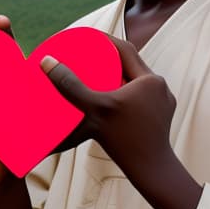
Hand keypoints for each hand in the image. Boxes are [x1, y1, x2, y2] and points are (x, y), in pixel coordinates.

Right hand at [43, 35, 175, 175]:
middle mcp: (159, 87)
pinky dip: (125, 92)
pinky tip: (112, 97)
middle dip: (110, 57)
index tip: (87, 36)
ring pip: (137, 80)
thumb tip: (46, 61)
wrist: (151, 172)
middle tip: (88, 53)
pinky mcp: (161, 116)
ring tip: (97, 73)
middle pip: (131, 64)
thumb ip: (71, 86)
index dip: (105, 39)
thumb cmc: (123, 141)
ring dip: (119, 75)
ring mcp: (163, 102)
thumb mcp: (94, 111)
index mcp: (149, 78)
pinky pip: (141, 96)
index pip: (125, 48)